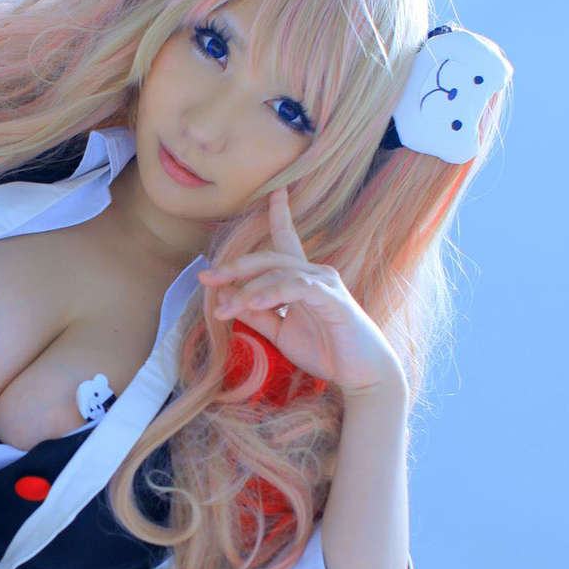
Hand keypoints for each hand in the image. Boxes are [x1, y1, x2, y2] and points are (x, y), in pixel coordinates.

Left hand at [198, 184, 406, 398]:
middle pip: (269, 257)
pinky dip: (272, 292)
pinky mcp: (333, 300)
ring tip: (224, 309)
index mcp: (303, 279)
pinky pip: (297, 288)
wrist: (362, 376)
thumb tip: (226, 296)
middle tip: (206, 278)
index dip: (280, 215)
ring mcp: (325, 284)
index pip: (288, 240)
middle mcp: (315, 274)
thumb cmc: (326, 352)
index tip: (274, 192)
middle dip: (235, 267)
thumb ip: (257, 314)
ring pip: (278, 273)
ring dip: (247, 290)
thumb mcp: (281, 333)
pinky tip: (254, 302)